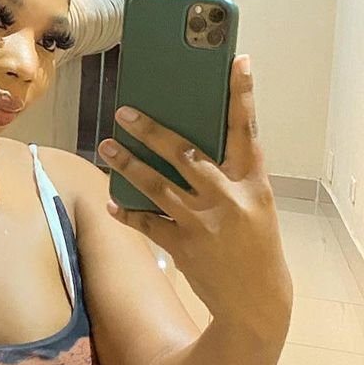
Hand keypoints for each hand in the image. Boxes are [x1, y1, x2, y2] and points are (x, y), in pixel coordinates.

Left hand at [98, 55, 291, 327]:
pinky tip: (111, 204)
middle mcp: (228, 198)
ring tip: (106, 147)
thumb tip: (187, 145)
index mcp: (253, 183)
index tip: (237, 62)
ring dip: (127, 165)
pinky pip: (146, 222)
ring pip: (156, 185)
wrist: (257, 301)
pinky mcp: (183, 246)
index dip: (242, 95)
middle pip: (185, 153)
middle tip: (125, 111)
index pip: (247, 130)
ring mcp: (203, 223)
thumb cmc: (255, 244)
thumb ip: (230, 176)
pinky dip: (127, 212)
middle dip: (152, 131)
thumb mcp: (255, 205)